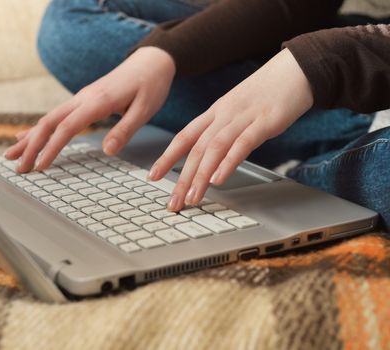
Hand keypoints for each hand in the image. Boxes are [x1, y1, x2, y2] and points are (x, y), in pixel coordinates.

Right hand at [4, 47, 175, 172]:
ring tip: (12, 156)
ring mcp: (81, 98)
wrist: (151, 61)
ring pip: (48, 119)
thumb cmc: (150, 85)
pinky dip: (39, 129)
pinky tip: (27, 137)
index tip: (40, 166)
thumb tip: (107, 151)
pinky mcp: (83, 101)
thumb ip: (124, 130)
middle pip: (49, 122)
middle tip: (19, 167)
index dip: (51, 148)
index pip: (67, 127)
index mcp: (97, 101)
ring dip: (29, 138)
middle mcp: (83, 98)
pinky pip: (56, 116)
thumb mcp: (144, 109)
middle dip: (31, 146)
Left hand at [148, 48, 313, 211]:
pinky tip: (218, 179)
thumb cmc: (268, 92)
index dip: (166, 157)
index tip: (152, 176)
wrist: (297, 68)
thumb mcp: (239, 110)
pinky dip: (228, 163)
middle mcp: (224, 115)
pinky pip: (242, 144)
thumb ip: (225, 131)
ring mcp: (243, 118)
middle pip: (196, 149)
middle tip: (173, 202)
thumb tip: (214, 156)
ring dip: (200, 176)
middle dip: (181, 178)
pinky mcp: (264, 122)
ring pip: (214, 149)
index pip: (184, 137)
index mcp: (215, 112)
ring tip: (193, 198)